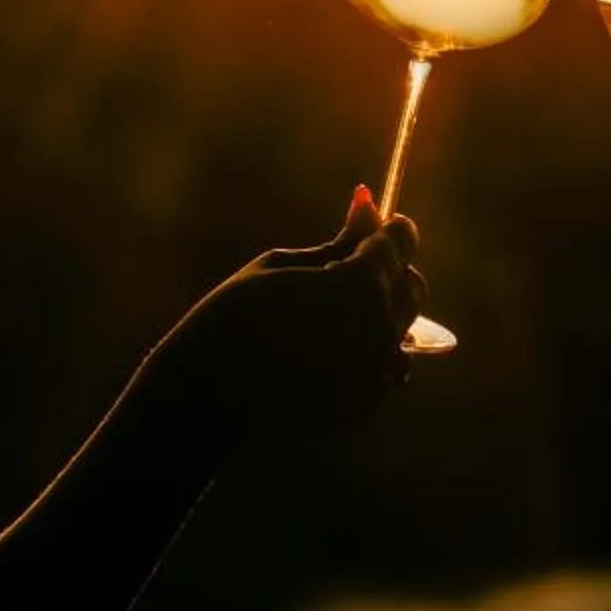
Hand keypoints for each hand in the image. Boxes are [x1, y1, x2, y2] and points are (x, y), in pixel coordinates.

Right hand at [148, 192, 422, 458]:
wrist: (200, 404)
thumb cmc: (229, 320)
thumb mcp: (279, 266)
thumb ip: (335, 242)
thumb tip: (369, 204)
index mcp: (358, 288)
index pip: (398, 244)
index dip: (387, 228)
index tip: (370, 220)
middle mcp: (378, 333)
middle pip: (409, 287)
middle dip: (387, 270)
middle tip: (341, 266)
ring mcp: (374, 375)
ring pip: (400, 328)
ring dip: (377, 312)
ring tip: (323, 313)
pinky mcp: (364, 406)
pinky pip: (383, 363)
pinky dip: (366, 349)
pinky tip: (320, 349)